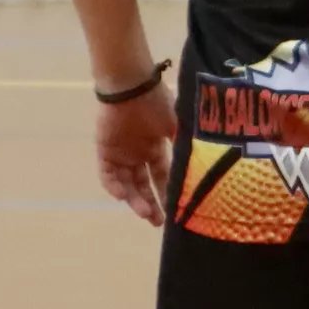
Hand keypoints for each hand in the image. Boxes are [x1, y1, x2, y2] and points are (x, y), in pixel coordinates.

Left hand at [94, 82, 178, 224]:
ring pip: (127, 184)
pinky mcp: (105, 151)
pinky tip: (124, 196)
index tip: (175, 210)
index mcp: (155, 147)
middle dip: (151, 204)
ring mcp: (121, 153)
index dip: (167, 193)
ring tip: (146, 214)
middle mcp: (138, 153)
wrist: (132, 85)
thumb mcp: (178, 125)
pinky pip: (107, 175)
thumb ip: (185, 144)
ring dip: (135, 200)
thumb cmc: (157, 101)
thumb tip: (203, 164)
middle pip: (144, 185)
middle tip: (158, 223)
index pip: (162, 176)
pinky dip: (115, 186)